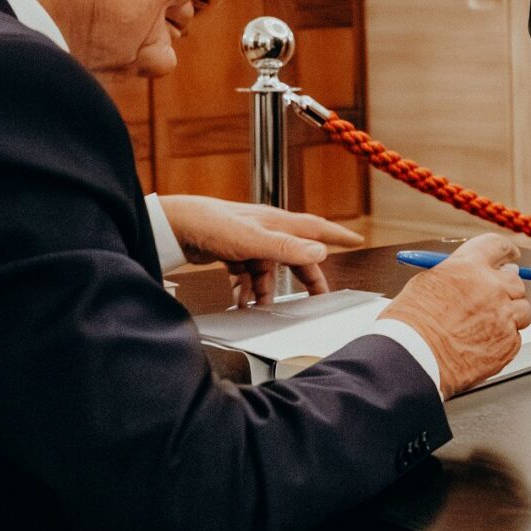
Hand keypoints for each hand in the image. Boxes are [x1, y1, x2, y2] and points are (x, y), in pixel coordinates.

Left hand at [157, 195, 360, 306]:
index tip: (357, 240)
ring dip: (265, 289)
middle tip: (315, 298)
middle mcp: (267, 230)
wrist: (174, 226)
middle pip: (295, 256)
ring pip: (268, 269)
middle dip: (304, 278)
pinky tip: (240, 299)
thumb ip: (287, 248)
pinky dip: (246, 287)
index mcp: (278, 224)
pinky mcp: (232, 250)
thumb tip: (321, 252)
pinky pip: (247, 273)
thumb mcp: (254, 241)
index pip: (316, 229)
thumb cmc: (212, 225)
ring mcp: (249, 240)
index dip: (337, 235)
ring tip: (259, 305)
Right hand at [379, 235, 530, 396]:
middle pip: (515, 280)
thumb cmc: (409, 324)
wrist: (410, 360)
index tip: (510, 256)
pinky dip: (503, 341)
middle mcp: (491, 287)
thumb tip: (474, 275)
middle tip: (496, 298)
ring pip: (522, 310)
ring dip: (510, 315)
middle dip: (507, 288)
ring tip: (484, 328)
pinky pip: (515, 337)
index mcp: (469, 266)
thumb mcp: (427, 283)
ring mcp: (503, 316)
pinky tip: (481, 346)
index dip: (506, 252)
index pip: (498, 247)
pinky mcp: (508, 344)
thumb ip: (457, 275)